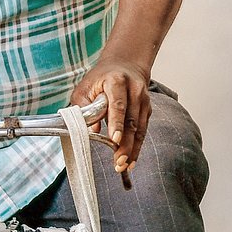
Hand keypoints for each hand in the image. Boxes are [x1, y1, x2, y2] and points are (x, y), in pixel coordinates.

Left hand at [71, 57, 150, 174]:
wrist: (125, 65)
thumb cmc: (100, 78)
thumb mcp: (84, 88)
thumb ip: (83, 108)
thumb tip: (90, 131)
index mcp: (116, 81)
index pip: (118, 104)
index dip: (116, 122)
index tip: (115, 139)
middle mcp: (134, 90)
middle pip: (131, 120)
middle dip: (125, 144)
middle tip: (118, 162)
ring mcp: (143, 100)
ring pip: (139, 128)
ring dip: (132, 149)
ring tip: (123, 166)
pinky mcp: (147, 109)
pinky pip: (143, 131)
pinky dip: (137, 147)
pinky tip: (131, 160)